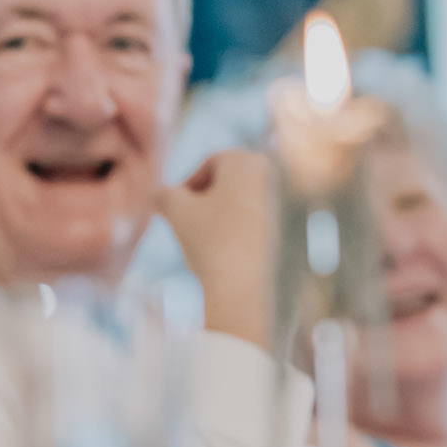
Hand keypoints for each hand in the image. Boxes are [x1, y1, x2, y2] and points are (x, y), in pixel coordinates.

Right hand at [157, 148, 278, 348]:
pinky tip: (225, 254)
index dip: (187, 188)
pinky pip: (252, 223)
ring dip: (217, 219)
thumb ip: (162, 193)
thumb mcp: (175, 210)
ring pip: (238, 204)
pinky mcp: (288, 229)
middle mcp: (271, 174)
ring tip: (207, 244)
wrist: (244, 286)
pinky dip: (235, 233)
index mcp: (247, 160)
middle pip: (226, 183)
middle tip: (190, 227)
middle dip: (204, 202)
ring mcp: (283, 202)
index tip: (178, 213)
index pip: (208, 165)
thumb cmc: (209, 240)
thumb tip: (159, 194)